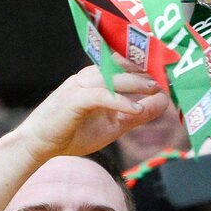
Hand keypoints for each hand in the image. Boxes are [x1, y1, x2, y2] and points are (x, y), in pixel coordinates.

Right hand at [14, 63, 168, 165]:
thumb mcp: (113, 126)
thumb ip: (136, 114)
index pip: (126, 64)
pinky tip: (135, 109)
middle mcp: (88, 76)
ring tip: (155, 88)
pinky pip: (101, 96)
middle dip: (145, 68)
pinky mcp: (73, 99)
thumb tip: (163, 103)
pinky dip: (119, 101)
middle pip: (120, 65)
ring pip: (111, 77)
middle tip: (169, 75)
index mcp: (97, 78)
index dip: (148, 66)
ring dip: (135, 82)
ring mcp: (79, 85)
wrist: (39, 145)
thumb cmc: (72, 133)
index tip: (171, 71)